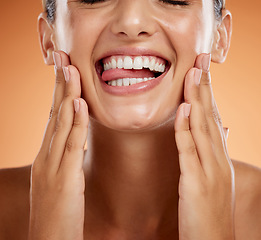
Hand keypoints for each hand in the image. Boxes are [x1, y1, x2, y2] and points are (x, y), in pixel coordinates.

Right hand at [28, 51, 88, 239]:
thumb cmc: (58, 211)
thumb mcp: (62, 178)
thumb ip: (67, 156)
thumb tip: (77, 137)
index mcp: (48, 155)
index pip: (54, 116)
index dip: (59, 92)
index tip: (64, 70)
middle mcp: (46, 155)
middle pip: (54, 113)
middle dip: (59, 84)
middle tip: (63, 57)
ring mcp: (52, 165)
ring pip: (60, 123)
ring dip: (66, 95)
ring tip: (70, 69)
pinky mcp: (63, 178)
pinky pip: (70, 145)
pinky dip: (74, 123)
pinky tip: (78, 104)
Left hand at [174, 54, 234, 239]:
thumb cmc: (208, 210)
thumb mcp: (213, 177)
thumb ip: (213, 152)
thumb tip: (219, 130)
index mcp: (219, 157)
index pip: (213, 118)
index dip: (209, 93)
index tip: (204, 71)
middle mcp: (217, 159)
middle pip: (210, 116)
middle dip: (206, 86)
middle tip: (202, 59)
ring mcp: (209, 169)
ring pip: (202, 127)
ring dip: (198, 99)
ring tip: (194, 73)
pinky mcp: (195, 182)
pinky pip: (189, 150)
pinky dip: (186, 128)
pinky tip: (185, 108)